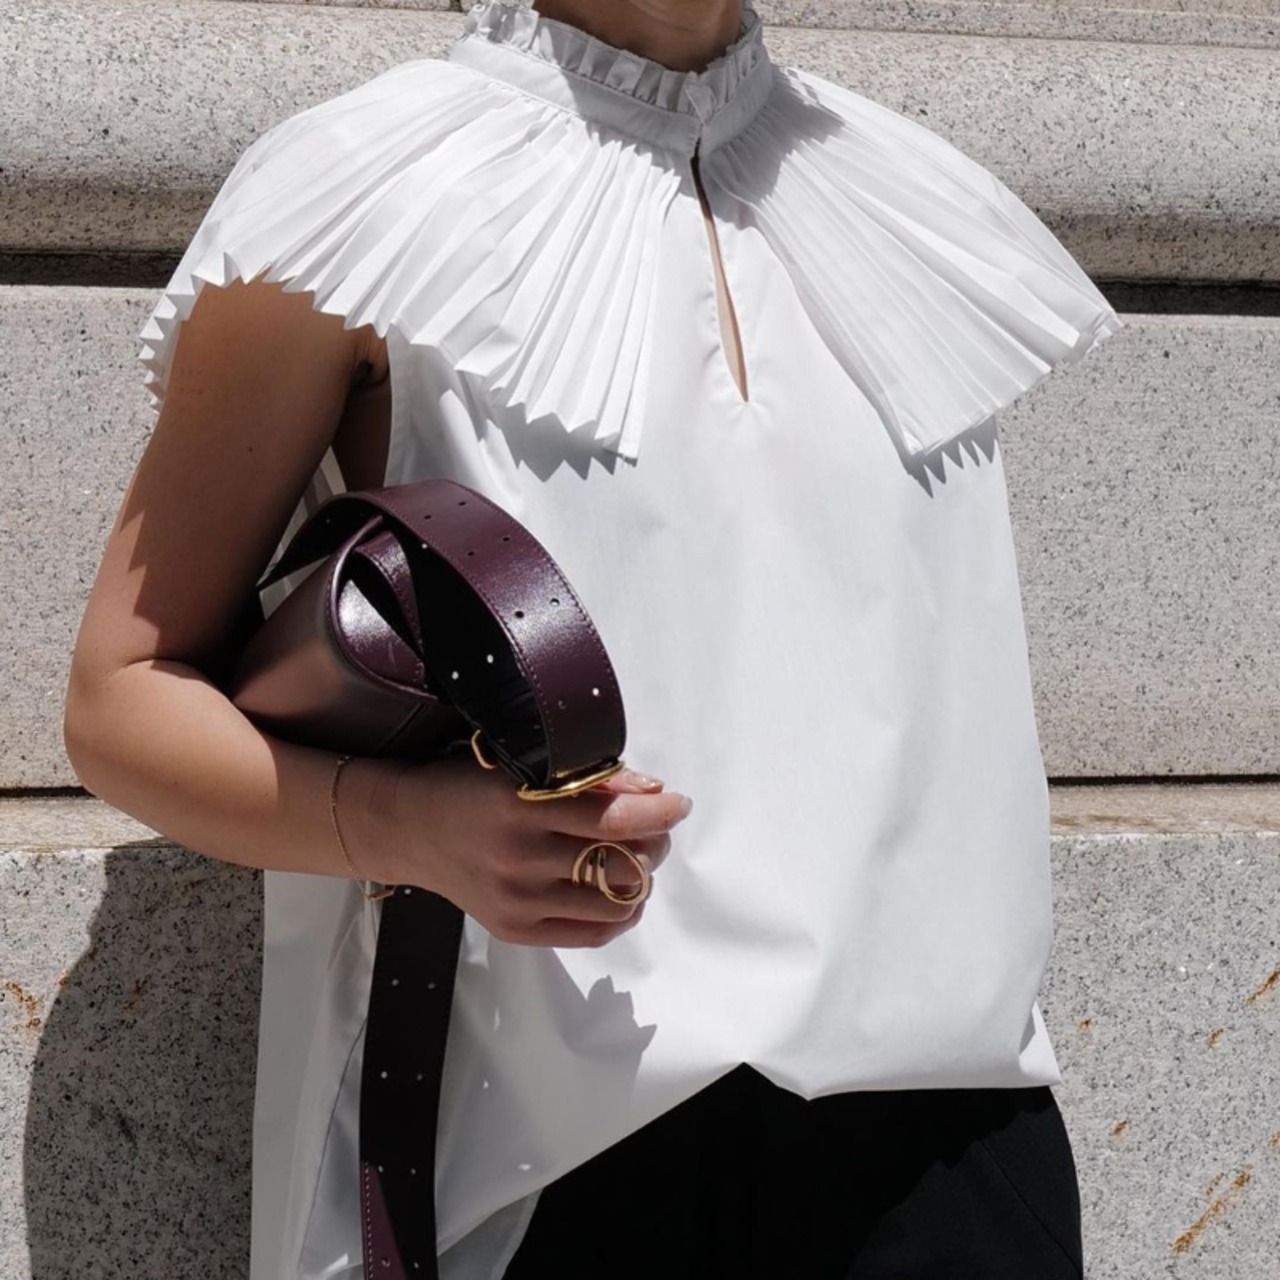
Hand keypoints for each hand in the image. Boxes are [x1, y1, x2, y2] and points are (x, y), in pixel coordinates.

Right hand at [345, 756, 692, 947]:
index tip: (678, 804)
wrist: (407, 828)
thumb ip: (585, 778)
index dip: (658, 812)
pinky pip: (592, 933)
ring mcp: (519, 900)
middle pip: (622, 862)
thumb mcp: (519, 765)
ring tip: (632, 858)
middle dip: (653, 842)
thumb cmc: (467, 785)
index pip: (613, 818)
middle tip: (653, 828)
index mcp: (522, 807)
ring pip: (616, 902)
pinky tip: (617, 891)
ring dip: (640, 879)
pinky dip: (619, 914)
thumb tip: (650, 791)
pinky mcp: (516, 929)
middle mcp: (521, 859)